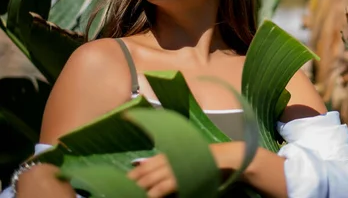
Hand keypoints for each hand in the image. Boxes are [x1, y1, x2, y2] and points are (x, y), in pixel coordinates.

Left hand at [126, 142, 246, 196]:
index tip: (123, 182)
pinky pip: (163, 187)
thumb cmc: (208, 161)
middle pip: (145, 173)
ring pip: (151, 180)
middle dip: (132, 183)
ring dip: (139, 189)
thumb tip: (146, 167)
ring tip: (129, 195)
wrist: (228, 159)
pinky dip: (153, 193)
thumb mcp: (185, 159)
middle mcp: (170, 158)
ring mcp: (175, 167)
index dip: (133, 174)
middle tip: (119, 191)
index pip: (145, 165)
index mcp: (170, 153)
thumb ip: (168, 163)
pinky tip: (147, 197)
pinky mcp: (182, 177)